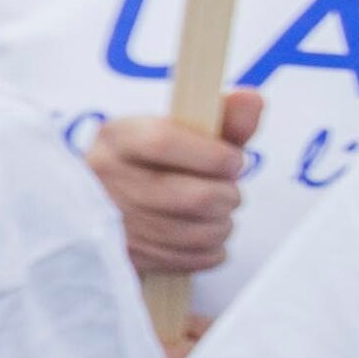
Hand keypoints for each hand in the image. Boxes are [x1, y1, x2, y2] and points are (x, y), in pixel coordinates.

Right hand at [89, 87, 260, 282]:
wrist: (107, 208)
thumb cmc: (156, 164)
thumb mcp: (181, 134)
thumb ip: (222, 118)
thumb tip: (252, 98)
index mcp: (117, 138)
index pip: (163, 141)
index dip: (213, 155)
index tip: (235, 161)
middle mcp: (106, 180)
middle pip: (194, 197)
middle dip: (227, 195)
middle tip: (227, 191)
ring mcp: (113, 224)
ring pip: (201, 232)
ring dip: (223, 224)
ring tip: (214, 213)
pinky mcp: (128, 258)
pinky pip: (196, 259)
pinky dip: (213, 249)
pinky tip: (200, 235)